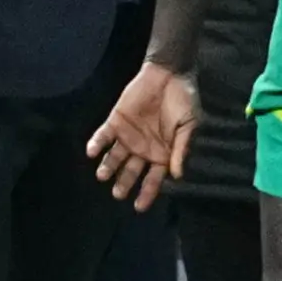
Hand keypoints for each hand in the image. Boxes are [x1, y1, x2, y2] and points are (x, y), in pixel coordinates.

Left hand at [84, 59, 196, 207]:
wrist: (169, 74)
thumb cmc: (183, 100)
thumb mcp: (189, 125)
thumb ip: (182, 149)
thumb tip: (177, 175)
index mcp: (162, 153)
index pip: (153, 178)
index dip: (147, 192)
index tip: (139, 206)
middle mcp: (143, 149)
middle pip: (131, 172)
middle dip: (123, 183)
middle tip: (118, 193)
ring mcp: (128, 136)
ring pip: (115, 158)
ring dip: (108, 167)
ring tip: (103, 175)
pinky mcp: (115, 122)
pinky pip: (103, 136)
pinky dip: (97, 144)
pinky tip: (93, 152)